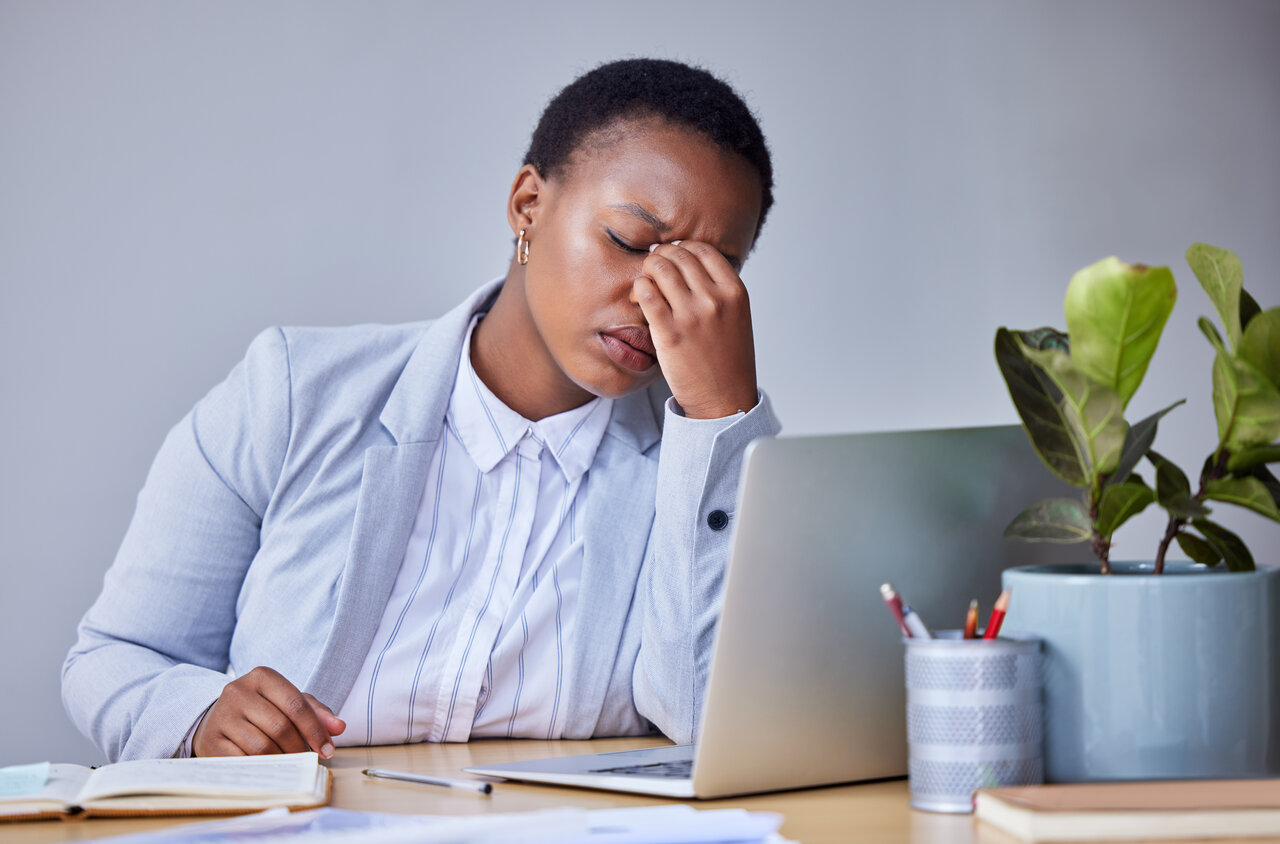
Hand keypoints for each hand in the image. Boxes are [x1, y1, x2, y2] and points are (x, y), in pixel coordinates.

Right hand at [192, 666, 344, 757]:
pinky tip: (269, 768)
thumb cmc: (261, 711)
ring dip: (281, 759)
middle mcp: (238, 691)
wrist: (216, 719)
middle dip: (299, 748)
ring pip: (262, 746)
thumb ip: (316, 712)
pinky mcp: (210, 740)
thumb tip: (339, 727)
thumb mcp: (288, 703)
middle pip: (280, 727)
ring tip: (289, 762)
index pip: (296, 705)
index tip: (328, 750)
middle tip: (307, 759)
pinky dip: (261, 768)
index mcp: (262, 676)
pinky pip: (243, 761)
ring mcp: (221, 715)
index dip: (315, 730)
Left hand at [632, 241, 757, 418]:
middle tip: (654, 268)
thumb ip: (718, 289)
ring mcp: (692, 315)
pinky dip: (639, 288)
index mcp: (735, 292)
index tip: (673, 258)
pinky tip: (639, 297)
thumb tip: (689, 263)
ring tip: (646, 284)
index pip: (703, 250)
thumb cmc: (728, 360)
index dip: (682, 248)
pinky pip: (646, 293)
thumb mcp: (736, 317)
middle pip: (679, 255)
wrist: (724, 399)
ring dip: (648, 270)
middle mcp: (715, 299)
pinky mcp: (669, 333)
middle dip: (661, 256)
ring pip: (660, 268)